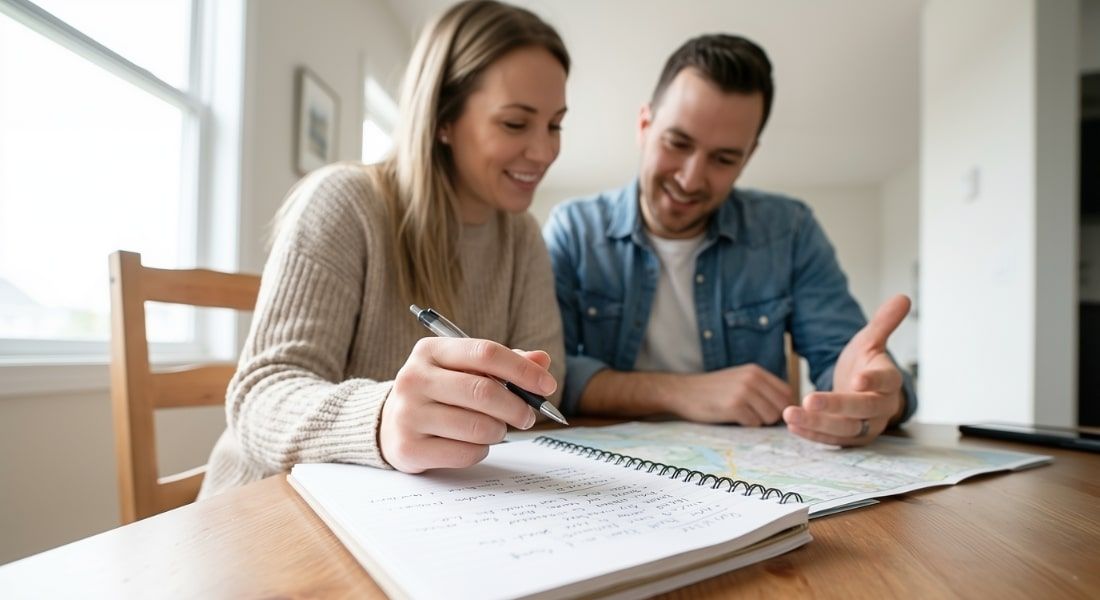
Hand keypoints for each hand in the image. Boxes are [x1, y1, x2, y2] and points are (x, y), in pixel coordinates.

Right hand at [379, 338, 556, 472]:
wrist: (389, 422)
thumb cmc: (438, 392)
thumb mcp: (463, 368)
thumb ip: (503, 363)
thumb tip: (542, 360)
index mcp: (431, 351)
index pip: (486, 353)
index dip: (523, 370)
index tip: (547, 386)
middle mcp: (414, 378)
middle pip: (484, 391)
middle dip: (517, 407)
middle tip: (528, 416)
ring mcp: (408, 414)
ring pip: (478, 426)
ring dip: (499, 431)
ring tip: (495, 429)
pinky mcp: (409, 448)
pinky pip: (465, 453)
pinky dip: (481, 450)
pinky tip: (473, 443)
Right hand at [670, 364, 791, 425]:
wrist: (682, 391)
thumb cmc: (712, 390)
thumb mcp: (739, 379)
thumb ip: (761, 388)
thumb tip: (787, 409)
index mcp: (755, 371)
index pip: (786, 392)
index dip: (783, 406)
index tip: (770, 413)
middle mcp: (752, 378)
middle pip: (781, 407)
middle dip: (771, 417)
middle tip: (753, 416)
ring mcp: (743, 391)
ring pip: (770, 417)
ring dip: (758, 421)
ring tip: (741, 415)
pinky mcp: (734, 406)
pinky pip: (754, 423)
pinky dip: (746, 425)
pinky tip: (732, 418)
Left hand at [783, 294, 909, 445]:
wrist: (862, 391)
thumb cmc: (866, 364)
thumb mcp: (871, 341)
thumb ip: (883, 323)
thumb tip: (903, 297)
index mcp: (889, 381)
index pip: (885, 381)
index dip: (872, 380)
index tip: (856, 379)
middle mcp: (881, 407)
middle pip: (862, 409)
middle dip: (836, 406)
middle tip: (809, 400)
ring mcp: (866, 426)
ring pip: (844, 428)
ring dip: (817, 423)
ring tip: (790, 414)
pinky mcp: (850, 439)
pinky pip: (831, 440)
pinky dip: (811, 434)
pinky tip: (791, 425)